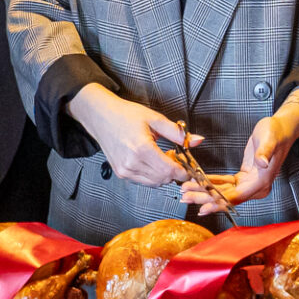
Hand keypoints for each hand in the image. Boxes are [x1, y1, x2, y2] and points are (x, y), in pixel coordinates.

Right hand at [70, 85, 196, 188]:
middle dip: (173, 172)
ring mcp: (125, 170)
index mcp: (142, 149)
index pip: (169, 171)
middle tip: (174, 156)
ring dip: (163, 175)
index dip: (182, 172)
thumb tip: (197, 140)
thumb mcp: (155, 119)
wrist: (101, 117)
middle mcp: (132, 163)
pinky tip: (151, 161)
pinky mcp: (121, 173)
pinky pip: (143, 181)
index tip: (188, 168)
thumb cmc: (125, 115)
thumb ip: (177, 133)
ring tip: (161, 157)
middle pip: (163, 179)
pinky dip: (152, 175)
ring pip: (154, 183)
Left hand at [189, 91, 298, 210]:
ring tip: (186, 192)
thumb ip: (265, 152)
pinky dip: (211, 184)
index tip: (203, 206)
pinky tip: (197, 183)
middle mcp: (256, 187)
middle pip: (227, 197)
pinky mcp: (243, 177)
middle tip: (186, 197)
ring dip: (204, 192)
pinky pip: (225, 184)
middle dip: (205, 198)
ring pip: (224, 192)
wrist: (281, 129)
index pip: (237, 197)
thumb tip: (262, 163)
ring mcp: (250, 183)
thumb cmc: (276, 132)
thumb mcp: (270, 139)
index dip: (219, 202)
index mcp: (262, 181)